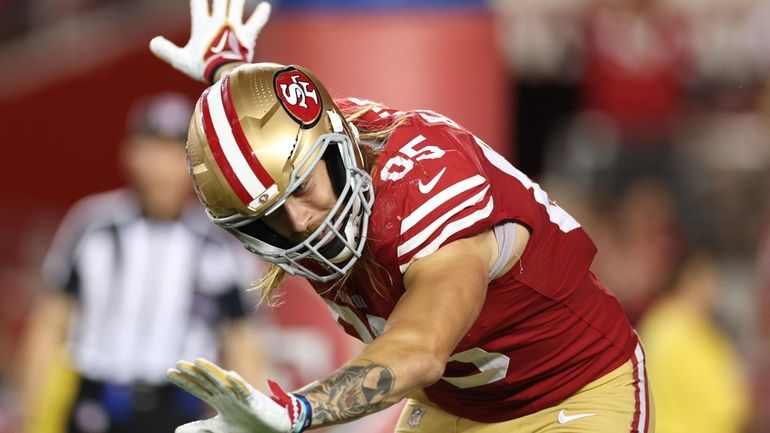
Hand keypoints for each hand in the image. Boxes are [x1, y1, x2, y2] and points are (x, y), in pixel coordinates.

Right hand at [149, 0, 270, 82]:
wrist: (225, 74)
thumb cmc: (203, 68)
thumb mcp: (180, 60)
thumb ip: (166, 50)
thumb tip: (153, 42)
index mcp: (202, 25)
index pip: (198, 3)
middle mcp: (219, 21)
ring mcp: (235, 27)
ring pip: (236, 5)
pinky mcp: (248, 36)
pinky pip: (256, 23)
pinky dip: (261, 14)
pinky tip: (266, 6)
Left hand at [167, 358, 308, 432]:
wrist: (271, 429)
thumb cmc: (245, 425)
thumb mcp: (217, 428)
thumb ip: (199, 427)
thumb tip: (177, 430)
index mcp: (218, 400)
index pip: (198, 388)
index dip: (184, 381)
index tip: (169, 372)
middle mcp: (227, 395)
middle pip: (207, 381)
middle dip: (193, 373)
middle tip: (178, 364)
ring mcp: (239, 397)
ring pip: (223, 381)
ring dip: (211, 371)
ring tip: (198, 362)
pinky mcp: (253, 401)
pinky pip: (245, 390)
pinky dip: (237, 383)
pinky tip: (229, 375)